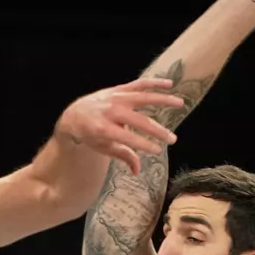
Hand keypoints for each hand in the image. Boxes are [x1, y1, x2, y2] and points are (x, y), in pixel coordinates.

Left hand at [53, 77, 184, 174]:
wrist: (74, 115)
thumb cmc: (90, 135)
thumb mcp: (103, 148)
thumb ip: (123, 156)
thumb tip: (137, 172)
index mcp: (103, 129)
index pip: (128, 138)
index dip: (144, 145)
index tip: (158, 151)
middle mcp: (109, 111)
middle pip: (139, 121)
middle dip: (157, 131)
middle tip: (172, 140)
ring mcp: (115, 97)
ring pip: (143, 97)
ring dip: (163, 100)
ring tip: (180, 103)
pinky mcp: (118, 89)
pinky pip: (138, 84)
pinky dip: (153, 83)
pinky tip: (169, 84)